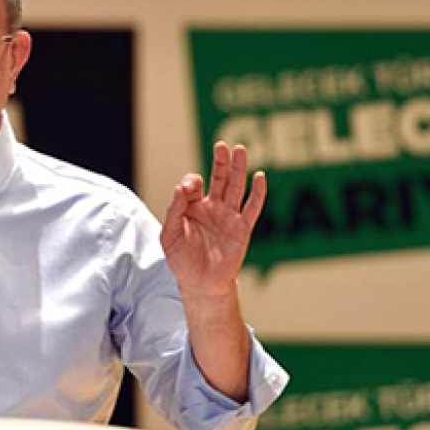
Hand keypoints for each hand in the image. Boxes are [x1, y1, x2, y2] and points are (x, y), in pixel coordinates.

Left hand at [162, 142, 266, 296]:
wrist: (201, 283)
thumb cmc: (182, 259)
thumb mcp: (169, 235)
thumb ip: (174, 210)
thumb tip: (181, 187)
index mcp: (192, 207)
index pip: (194, 185)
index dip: (191, 183)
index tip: (188, 189)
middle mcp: (212, 208)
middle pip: (219, 179)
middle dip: (220, 162)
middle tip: (222, 145)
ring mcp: (229, 216)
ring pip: (236, 187)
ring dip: (239, 169)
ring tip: (240, 150)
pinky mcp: (242, 228)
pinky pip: (252, 208)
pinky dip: (258, 193)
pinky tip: (260, 176)